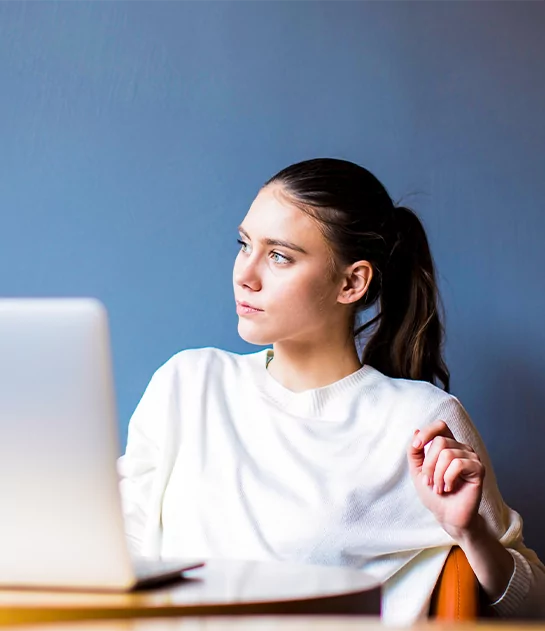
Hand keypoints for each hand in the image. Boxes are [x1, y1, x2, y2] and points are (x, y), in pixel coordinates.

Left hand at [407, 420, 485, 541]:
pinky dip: (448, 478)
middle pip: (439, 441)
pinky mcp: (479, 469)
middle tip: (429, 482)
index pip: (440, 426)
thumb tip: (416, 431)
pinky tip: (449, 488)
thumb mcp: (417, 470)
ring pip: (447, 454)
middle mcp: (461, 448)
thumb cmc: (434, 494)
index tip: (416, 447)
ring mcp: (471, 457)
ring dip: (437, 475)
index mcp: (448, 445)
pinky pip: (458, 464)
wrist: (447, 516)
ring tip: (439, 487)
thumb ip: (414, 451)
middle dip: (429, 464)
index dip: (427, 433)